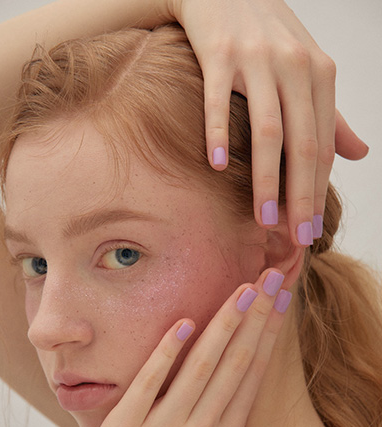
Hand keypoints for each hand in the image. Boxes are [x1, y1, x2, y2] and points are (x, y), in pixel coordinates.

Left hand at [49, 269, 290, 426]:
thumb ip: (218, 425)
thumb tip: (231, 379)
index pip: (252, 377)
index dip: (268, 336)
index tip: (279, 303)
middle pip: (236, 364)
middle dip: (257, 317)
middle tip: (272, 279)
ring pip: (203, 366)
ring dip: (225, 323)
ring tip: (243, 290)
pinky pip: (152, 379)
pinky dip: (169, 349)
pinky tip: (184, 323)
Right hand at [168, 0, 368, 246]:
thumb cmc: (268, 38)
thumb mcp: (308, 72)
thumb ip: (332, 116)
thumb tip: (360, 154)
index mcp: (320, 74)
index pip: (323, 147)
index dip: (318, 192)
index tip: (310, 230)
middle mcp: (294, 66)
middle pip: (302, 144)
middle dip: (300, 196)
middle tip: (294, 237)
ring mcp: (257, 59)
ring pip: (267, 129)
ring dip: (265, 179)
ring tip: (263, 218)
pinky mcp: (220, 54)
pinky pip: (218, 100)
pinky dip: (217, 134)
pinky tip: (216, 167)